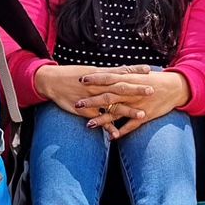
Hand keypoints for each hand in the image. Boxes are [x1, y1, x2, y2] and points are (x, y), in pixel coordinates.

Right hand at [33, 65, 148, 128]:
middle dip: (137, 89)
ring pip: (112, 105)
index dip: (135, 71)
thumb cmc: (71, 75)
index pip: (121, 72)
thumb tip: (121, 71)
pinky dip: (107, 127)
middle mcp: (98, 86)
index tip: (149, 70)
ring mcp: (92, 98)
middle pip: (121, 87)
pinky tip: (117, 135)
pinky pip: (99, 120)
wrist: (52, 81)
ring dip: (127, 110)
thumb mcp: (90, 71)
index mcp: (100, 75)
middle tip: (152, 90)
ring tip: (143, 115)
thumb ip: (106, 73)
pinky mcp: (86, 111)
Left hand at [79, 69, 190, 137]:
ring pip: (117, 113)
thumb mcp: (139, 74)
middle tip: (77, 104)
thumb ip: (124, 75)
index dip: (95, 79)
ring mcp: (137, 105)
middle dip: (92, 101)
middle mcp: (131, 92)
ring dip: (102, 119)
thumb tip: (109, 72)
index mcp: (129, 80)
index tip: (80, 79)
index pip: (108, 78)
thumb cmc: (155, 80)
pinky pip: (131, 125)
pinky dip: (121, 131)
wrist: (175, 87)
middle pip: (108, 96)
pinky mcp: (145, 116)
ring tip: (88, 124)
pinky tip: (112, 138)